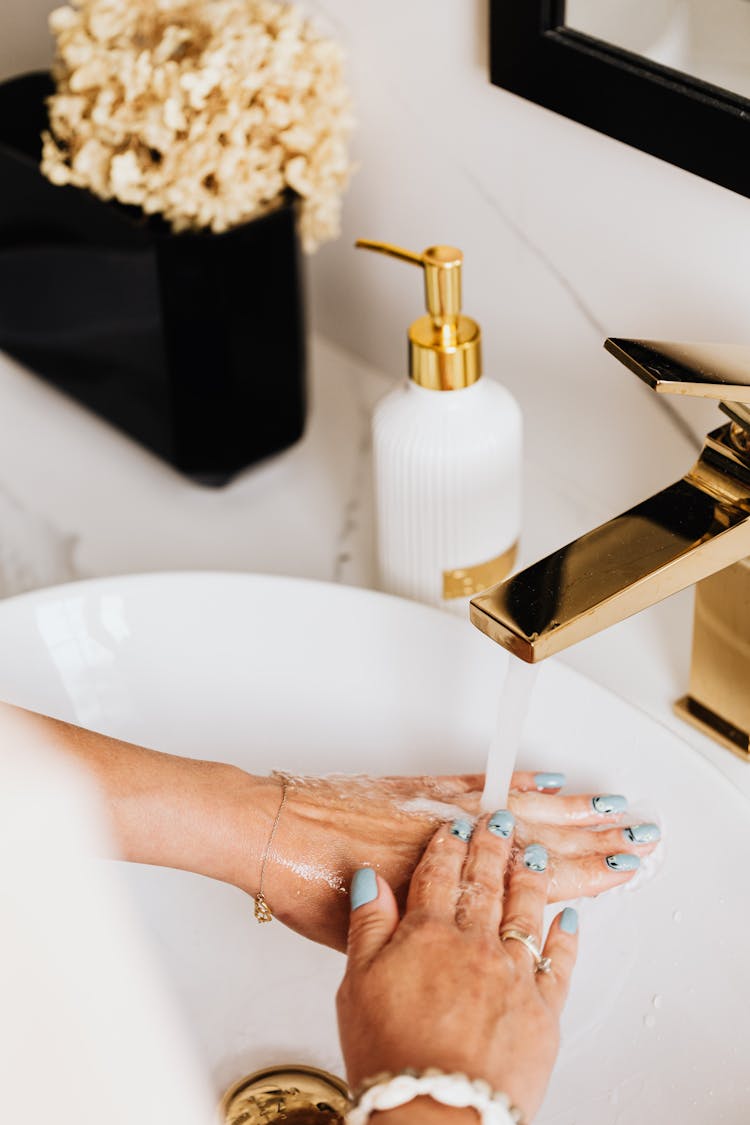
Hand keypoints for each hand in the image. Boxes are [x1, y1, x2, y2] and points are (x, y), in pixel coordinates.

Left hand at [256, 770, 656, 950]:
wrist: (270, 831)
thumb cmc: (310, 888)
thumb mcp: (371, 938)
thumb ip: (422, 934)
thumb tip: (458, 936)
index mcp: (445, 888)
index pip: (534, 882)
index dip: (583, 876)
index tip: (621, 870)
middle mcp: (450, 843)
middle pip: (540, 839)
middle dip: (593, 838)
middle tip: (636, 832)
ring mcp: (438, 809)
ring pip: (519, 807)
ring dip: (569, 807)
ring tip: (608, 803)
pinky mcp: (419, 787)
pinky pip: (479, 781)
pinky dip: (515, 779)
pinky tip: (544, 777)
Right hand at [337, 815, 576, 1122]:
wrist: (438, 1115)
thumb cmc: (392, 1057)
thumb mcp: (356, 985)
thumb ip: (368, 925)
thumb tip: (371, 879)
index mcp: (427, 934)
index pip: (437, 875)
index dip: (447, 846)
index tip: (456, 826)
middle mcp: (474, 945)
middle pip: (484, 882)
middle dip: (493, 845)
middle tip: (502, 818)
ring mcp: (513, 974)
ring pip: (525, 910)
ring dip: (530, 875)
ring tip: (535, 850)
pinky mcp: (543, 1009)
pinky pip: (560, 962)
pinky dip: (565, 936)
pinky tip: (570, 916)